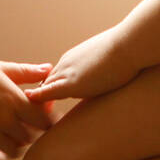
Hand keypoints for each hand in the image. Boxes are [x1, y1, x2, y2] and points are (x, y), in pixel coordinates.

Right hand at [0, 54, 56, 159]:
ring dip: (15, 144)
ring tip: (8, 134)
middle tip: (24, 124)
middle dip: (31, 131)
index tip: (40, 114)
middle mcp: (4, 119)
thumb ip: (25, 72)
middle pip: (32, 137)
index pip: (44, 119)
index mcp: (13, 99)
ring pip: (15, 151)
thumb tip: (48, 69)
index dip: (46, 118)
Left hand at [23, 26, 138, 102]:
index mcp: (73, 58)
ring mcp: (66, 73)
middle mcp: (65, 63)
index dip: (52, 88)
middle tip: (36, 110)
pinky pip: (47, 94)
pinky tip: (31, 107)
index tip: (50, 99)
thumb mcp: (108, 57)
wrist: (128, 45)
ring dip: (39, 100)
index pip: (56, 75)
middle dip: (41, 95)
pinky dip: (38, 100)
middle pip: (46, 82)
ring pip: (44, 88)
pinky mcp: (71, 84)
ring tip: (34, 114)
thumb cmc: (126, 50)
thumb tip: (107, 72)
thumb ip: (100, 67)